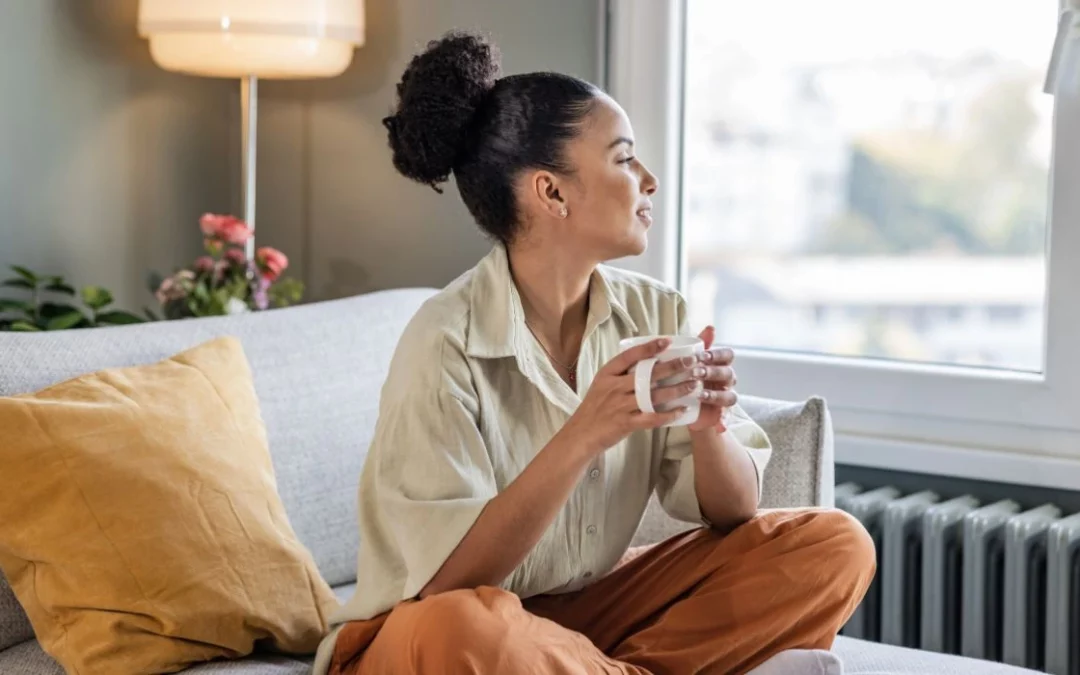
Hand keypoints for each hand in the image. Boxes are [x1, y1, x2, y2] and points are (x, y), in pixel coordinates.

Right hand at [563, 337, 694, 454]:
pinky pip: (652, 418)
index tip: (667, 341)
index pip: (629, 356)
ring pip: (654, 395)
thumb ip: (620, 374)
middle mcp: (614, 387)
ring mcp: (620, 405)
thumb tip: (647, 361)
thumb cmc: (595, 407)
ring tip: (694, 384)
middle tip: (692, 362)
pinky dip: (668, 414)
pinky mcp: (626, 423)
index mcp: (607, 374)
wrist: (581, 434)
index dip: (649, 348)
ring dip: (676, 389)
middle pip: (647, 373)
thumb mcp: (602, 384)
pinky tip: (682, 410)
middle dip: (673, 366)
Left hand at [687, 326, 737, 432]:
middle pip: (728, 374)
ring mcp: (725, 397)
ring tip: (700, 395)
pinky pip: (726, 417)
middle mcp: (726, 380)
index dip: (717, 354)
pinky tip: (718, 423)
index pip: (727, 355)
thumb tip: (711, 327)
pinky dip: (723, 420)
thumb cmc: (687, 377)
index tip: (701, 355)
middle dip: (712, 373)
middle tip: (696, 373)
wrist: (682, 405)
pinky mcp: (721, 414)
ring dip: (716, 395)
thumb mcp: (689, 361)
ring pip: (730, 396)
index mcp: (720, 364)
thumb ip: (699, 344)